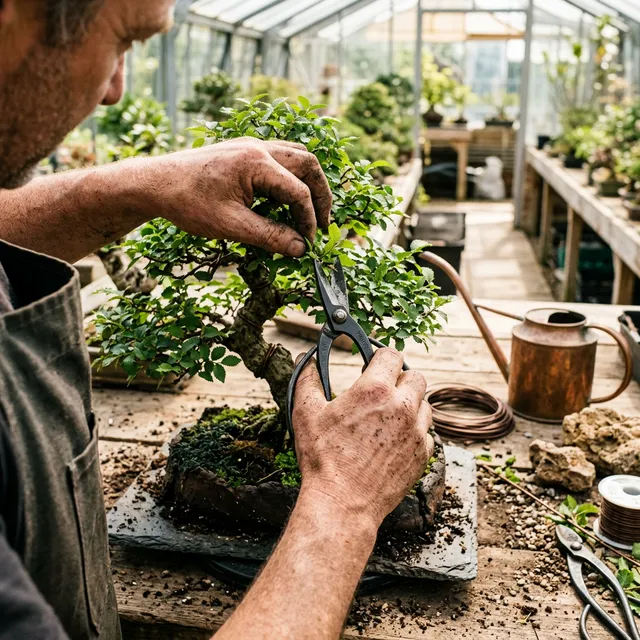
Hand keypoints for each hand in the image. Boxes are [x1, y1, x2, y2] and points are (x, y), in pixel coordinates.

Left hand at [142, 138, 331, 256]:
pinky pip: (281, 158)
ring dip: (309, 183)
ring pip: (297, 157)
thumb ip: (269, 236)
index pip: (298, 192)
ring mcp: (251, 145)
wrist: (154, 183)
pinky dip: (292, 178)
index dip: (308, 221)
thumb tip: (300, 249)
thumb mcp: (230, 225)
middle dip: (320, 196)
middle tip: (323, 224)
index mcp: (256, 163)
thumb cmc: (187, 203)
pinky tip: (287, 200)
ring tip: (311, 212)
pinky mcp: (243, 151)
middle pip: (308, 164)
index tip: (307, 245)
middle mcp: (258, 147)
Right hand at [292, 348, 433, 528]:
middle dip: (401, 378)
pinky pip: (426, 433)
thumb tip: (307, 358)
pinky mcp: (422, 454)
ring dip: (410, 404)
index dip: (381, 357)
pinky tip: (394, 440)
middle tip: (383, 390)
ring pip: (425, 404)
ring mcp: (416, 431)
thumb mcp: (307, 413)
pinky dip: (414, 432)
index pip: (392, 355)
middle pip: (416, 376)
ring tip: (388, 416)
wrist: (343, 503)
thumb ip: (308, 379)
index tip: (373, 365)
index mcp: (375, 390)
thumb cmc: (323, 458)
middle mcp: (402, 406)